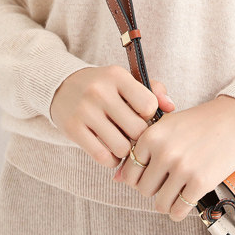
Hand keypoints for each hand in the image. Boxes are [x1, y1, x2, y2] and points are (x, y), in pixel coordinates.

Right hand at [49, 65, 175, 167]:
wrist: (62, 86)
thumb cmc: (103, 86)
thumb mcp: (125, 81)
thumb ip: (153, 91)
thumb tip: (172, 107)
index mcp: (117, 75)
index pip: (148, 104)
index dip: (150, 115)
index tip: (142, 115)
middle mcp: (100, 91)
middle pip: (137, 129)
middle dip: (139, 135)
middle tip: (133, 133)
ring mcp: (85, 111)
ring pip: (122, 147)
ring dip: (126, 150)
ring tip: (122, 141)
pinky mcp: (73, 129)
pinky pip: (104, 157)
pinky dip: (112, 160)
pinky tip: (110, 150)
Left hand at [116, 95, 234, 221]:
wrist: (234, 117)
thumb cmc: (199, 122)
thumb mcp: (167, 127)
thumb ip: (141, 151)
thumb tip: (116, 179)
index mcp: (152, 134)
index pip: (129, 173)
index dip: (140, 176)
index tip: (154, 171)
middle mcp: (164, 150)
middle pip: (144, 190)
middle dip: (156, 188)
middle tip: (170, 178)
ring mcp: (182, 167)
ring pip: (160, 204)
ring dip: (169, 200)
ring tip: (179, 187)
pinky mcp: (200, 182)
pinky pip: (178, 211)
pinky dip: (180, 210)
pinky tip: (188, 196)